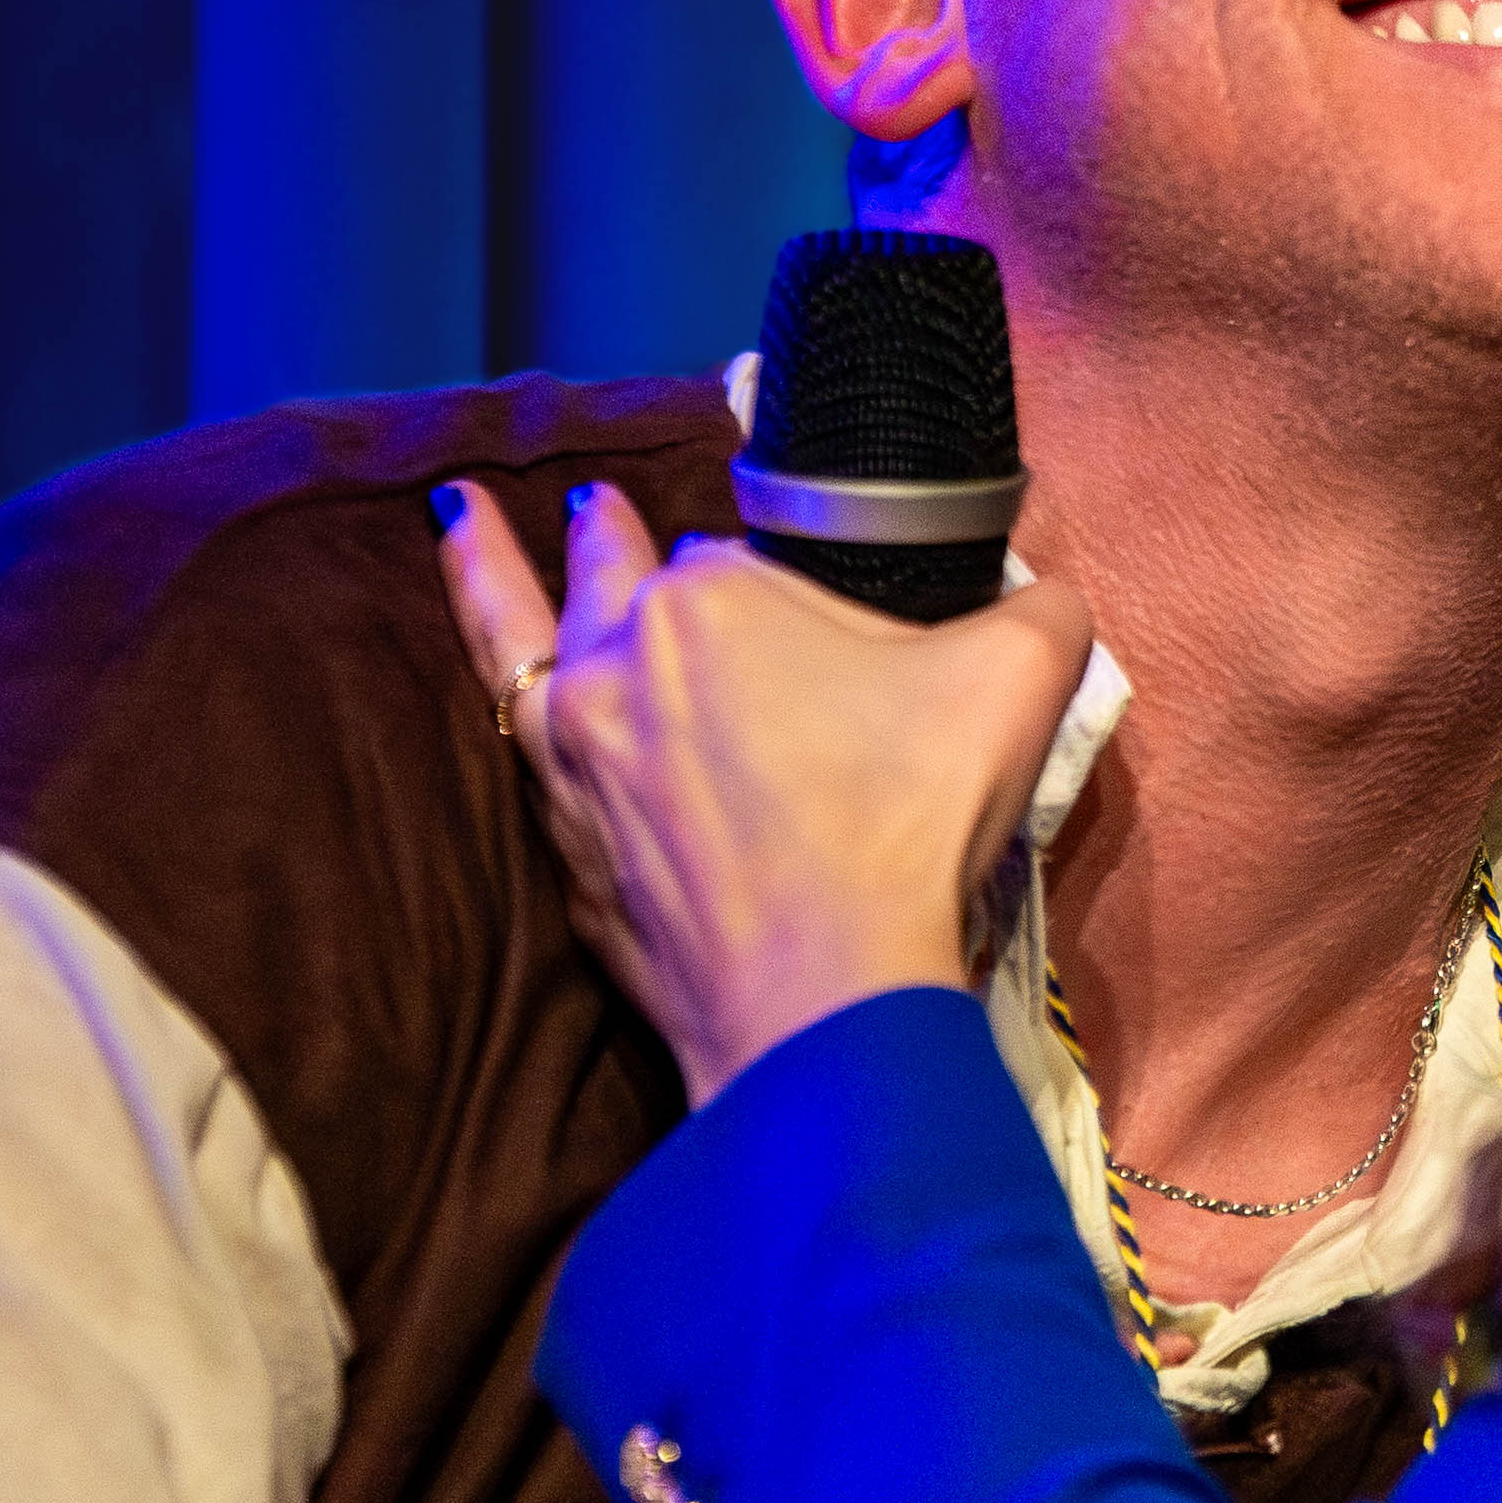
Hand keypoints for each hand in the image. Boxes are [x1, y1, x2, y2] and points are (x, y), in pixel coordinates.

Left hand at [441, 482, 1095, 1098]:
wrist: (822, 998)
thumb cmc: (906, 828)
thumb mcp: (1018, 680)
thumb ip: (1039, 610)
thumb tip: (1042, 604)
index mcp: (711, 598)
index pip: (743, 559)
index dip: (795, 592)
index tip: (827, 633)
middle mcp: (618, 664)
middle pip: (608, 576)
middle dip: (600, 532)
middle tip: (585, 503)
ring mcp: (573, 766)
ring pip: (521, 641)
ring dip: (489, 571)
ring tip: (459, 520)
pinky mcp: (564, 858)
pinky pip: (516, 754)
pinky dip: (503, 705)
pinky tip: (512, 708)